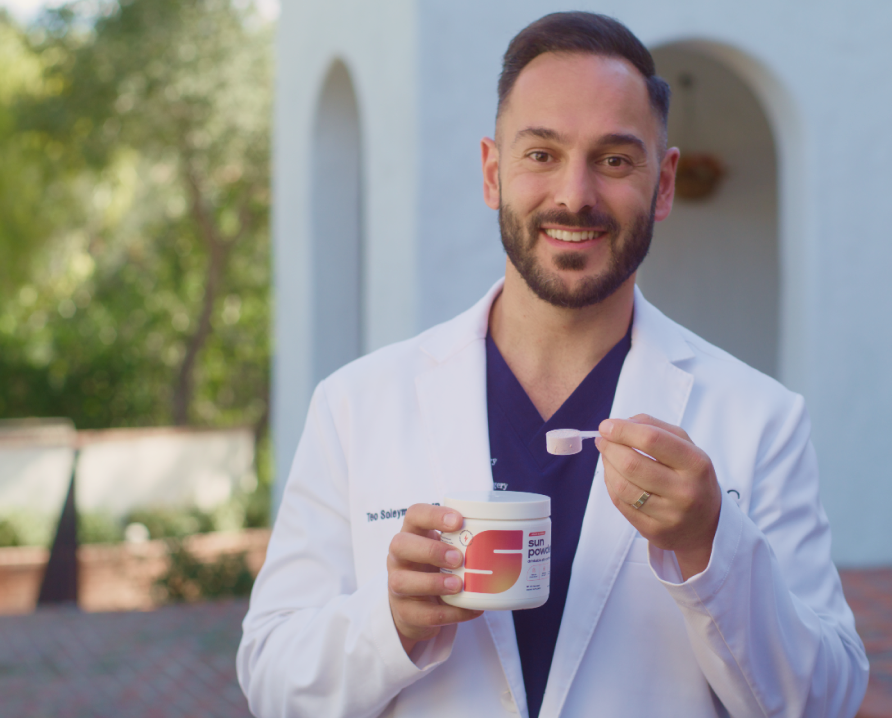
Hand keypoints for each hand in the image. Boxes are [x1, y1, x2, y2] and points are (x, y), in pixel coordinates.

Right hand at [387, 504, 483, 655]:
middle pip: (400, 545)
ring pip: (402, 582)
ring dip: (433, 583)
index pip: (414, 514)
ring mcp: (397, 585)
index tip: (458, 520)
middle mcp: (399, 557)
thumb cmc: (435, 569)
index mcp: (412, 535)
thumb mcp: (444, 550)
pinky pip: (422, 614)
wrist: (415, 607)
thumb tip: (504, 540)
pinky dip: (449, 613)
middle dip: (430, 550)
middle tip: (458, 558)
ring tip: (458, 585)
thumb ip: (462, 543)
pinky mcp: (404, 612)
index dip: (433, 515)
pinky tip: (470, 609)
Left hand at [596, 414, 721, 580]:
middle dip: (610, 447)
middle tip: (602, 440)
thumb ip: (656, 428)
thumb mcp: (687, 447)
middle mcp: (685, 491)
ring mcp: (669, 515)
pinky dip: (611, 484)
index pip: (652, 440)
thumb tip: (621, 422)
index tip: (606, 426)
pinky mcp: (654, 531)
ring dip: (607, 466)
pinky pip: (620, 503)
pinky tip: (613, 475)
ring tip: (607, 455)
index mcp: (696, 463)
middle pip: (632, 464)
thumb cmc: (692, 477)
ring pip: (622, 486)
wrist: (707, 525)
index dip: (623, 430)